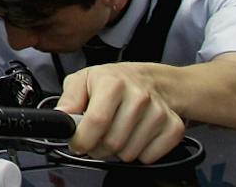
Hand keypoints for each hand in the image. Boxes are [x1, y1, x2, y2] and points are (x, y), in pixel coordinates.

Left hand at [59, 63, 185, 161]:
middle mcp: (138, 96)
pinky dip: (139, 154)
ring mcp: (158, 112)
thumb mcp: (83, 80)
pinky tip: (134, 137)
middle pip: (112, 142)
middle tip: (96, 140)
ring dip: (118, 152)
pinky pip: (150, 157)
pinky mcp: (173, 127)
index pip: (96, 122)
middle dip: (98, 148)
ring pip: (130, 153)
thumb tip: (61, 117)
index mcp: (112, 83)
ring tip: (115, 134)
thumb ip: (69, 98)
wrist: (153, 81)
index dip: (83, 139)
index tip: (77, 144)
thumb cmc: (114, 82)